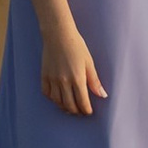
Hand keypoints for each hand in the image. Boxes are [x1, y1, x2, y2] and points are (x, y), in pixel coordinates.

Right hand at [39, 0, 107, 117]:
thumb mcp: (89, 62)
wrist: (58, 35)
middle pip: (69, 105)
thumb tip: (102, 95)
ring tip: (70, 108)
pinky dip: (53, 99)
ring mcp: (52, 80)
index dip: (86, 110)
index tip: (89, 112)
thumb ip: (94, 81)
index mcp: (77, 78)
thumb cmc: (76, 46)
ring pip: (57, 102)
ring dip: (65, 107)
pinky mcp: (44, 77)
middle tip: (80, 112)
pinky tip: (58, 98)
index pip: (82, 102)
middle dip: (76, 111)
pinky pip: (47, 94)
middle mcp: (63, 82)